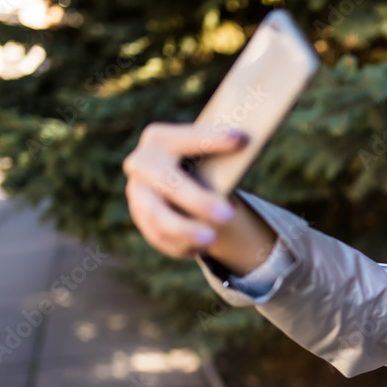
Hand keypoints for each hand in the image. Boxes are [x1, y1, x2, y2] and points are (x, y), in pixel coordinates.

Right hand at [123, 122, 246, 258]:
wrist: (175, 179)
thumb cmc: (200, 162)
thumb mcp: (208, 154)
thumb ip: (223, 156)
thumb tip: (248, 149)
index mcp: (160, 139)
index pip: (185, 139)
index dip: (210, 140)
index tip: (240, 138)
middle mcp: (142, 164)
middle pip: (168, 183)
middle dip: (198, 201)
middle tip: (229, 215)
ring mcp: (137, 193)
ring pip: (158, 217)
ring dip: (186, 231)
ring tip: (212, 240)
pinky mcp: (140, 218)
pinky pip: (159, 237)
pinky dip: (182, 244)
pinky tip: (202, 247)